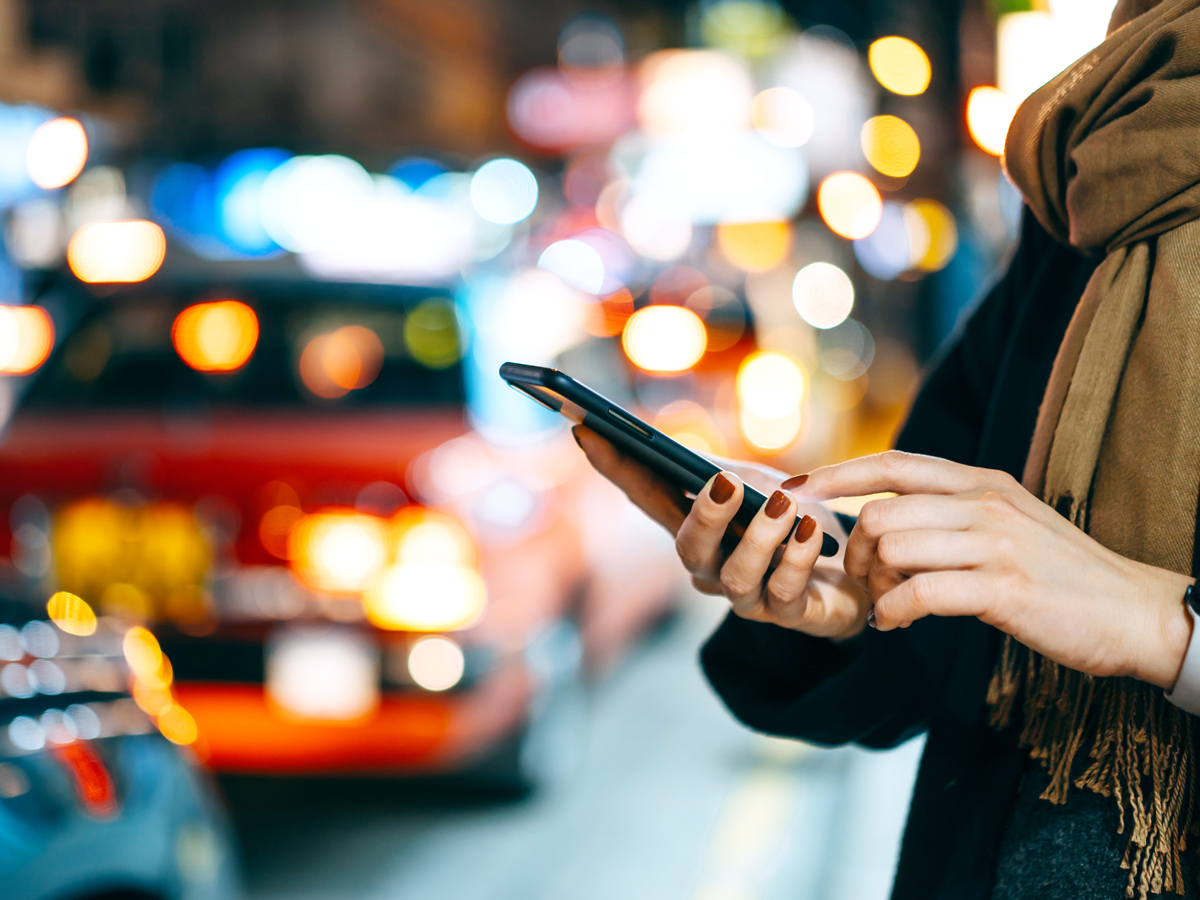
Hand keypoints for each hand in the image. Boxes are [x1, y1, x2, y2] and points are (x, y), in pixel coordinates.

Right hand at [573, 426, 869, 640]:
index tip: (586, 430)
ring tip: (784, 506)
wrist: (861, 571)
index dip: (614, 468)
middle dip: (704, 515)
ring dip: (760, 538)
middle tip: (723, 483)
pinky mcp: (790, 615)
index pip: (645, 496)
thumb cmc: (797, 523)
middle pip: (688, 548)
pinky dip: (797, 558)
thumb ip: (719, 474)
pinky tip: (810, 531)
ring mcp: (748, 597)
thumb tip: (679, 457)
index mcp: (696, 528)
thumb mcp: (758, 485)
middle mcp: (712, 568)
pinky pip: (785, 591)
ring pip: (735, 576)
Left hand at [789, 450, 1194, 688]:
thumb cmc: (1060, 574)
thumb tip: (885, 519)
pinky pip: (918, 593)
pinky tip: (896, 624)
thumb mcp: (1007, 524)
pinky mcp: (1002, 589)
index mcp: (981, 483)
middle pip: (881, 515)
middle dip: (855, 554)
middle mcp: (984, 503)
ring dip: (873, 585)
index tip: (796, 488)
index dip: (837, 475)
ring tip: (887, 606)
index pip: (892, 464)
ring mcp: (994, 544)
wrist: (1133, 612)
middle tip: (866, 583)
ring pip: (892, 549)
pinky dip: (893, 612)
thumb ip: (951, 514)